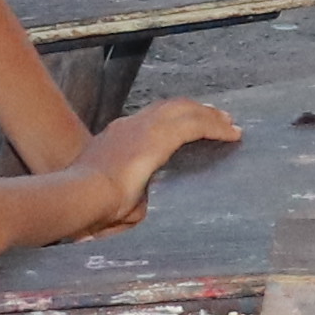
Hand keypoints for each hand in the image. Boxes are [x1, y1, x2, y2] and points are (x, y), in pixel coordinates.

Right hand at [75, 96, 242, 226]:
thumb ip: (133, 198)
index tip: (185, 128)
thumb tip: (142, 205)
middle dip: (193, 111)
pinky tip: (233, 135)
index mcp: (115, 138)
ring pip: (185, 110)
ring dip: (209, 116)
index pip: (148, 122)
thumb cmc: (89, 205)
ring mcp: (144, 127)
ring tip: (229, 123)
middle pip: (169, 108)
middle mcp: (129, 126)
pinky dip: (216, 128)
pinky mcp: (160, 136)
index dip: (170, 122)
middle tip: (216, 117)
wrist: (80, 196)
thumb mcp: (112, 198)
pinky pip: (197, 124)